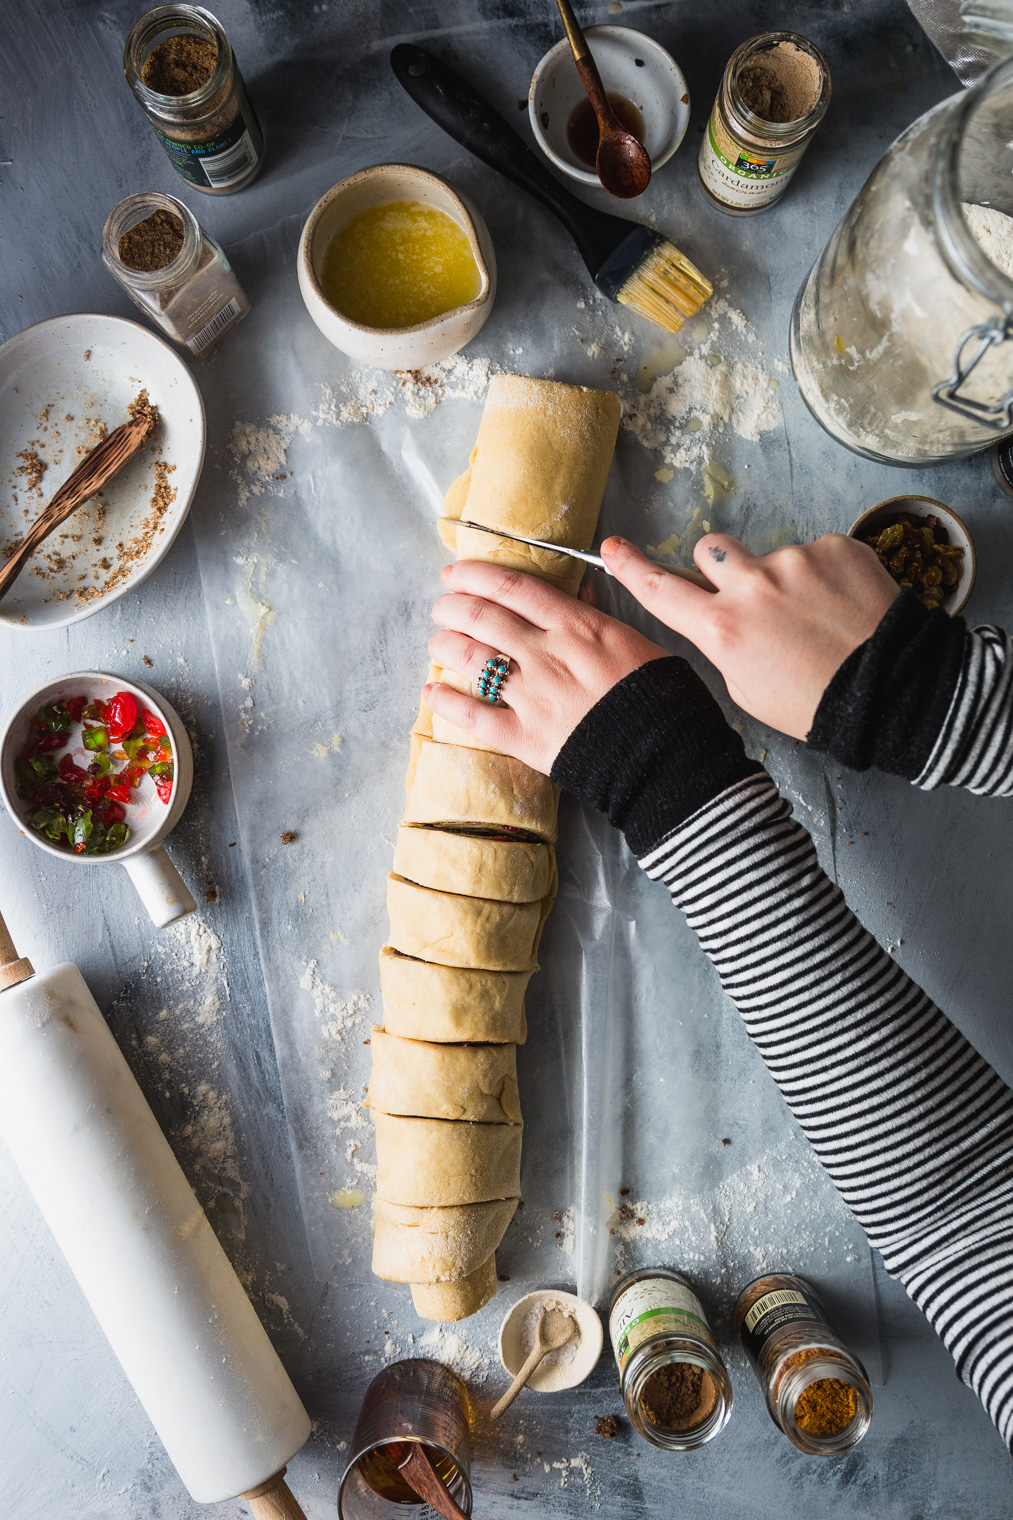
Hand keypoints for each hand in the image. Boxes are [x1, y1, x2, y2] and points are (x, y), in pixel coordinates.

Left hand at [426, 561, 667, 775]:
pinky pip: (472, 715)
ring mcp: (530, 695)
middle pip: (482, 617)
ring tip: (437, 642)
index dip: (476, 575)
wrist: (662, 753)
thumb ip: (596, 615)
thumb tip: (577, 592)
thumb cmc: (656, 694)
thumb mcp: (633, 639)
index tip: (455, 573)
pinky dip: (445, 700)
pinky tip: (431, 692)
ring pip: (471, 659)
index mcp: (575, 625)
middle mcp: (546, 654)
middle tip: (442, 607)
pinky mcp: (523, 736)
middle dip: (452, 607)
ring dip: (445, 645)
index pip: (513, 588)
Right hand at [600, 532, 898, 740]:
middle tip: (754, 598)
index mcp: (722, 630)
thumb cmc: (817, 705)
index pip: (660, 590)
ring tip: (817, 615)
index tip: (611, 547)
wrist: (892, 689)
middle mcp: (750, 587)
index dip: (630, 567)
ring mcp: (794, 561)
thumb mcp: (749, 692)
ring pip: (768, 555)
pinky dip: (826, 575)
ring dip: (782, 578)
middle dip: (722, 569)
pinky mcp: (835, 547)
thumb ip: (724, 647)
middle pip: (710, 551)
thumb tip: (723, 620)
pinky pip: (815, 552)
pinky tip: (844, 606)